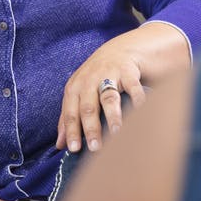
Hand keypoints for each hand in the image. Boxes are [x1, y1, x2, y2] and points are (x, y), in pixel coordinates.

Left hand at [57, 34, 150, 153]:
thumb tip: (59, 145)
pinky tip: (141, 113)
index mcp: (74, 89)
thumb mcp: (77, 94)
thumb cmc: (94, 79)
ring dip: (113, 116)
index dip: (71, 131)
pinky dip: (137, 99)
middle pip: (88, 107)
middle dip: (91, 128)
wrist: (118, 51)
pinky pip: (133, 87)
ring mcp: (109, 75)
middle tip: (95, 148)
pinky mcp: (128, 72)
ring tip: (116, 134)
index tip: (73, 149)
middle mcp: (89, 81)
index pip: (70, 112)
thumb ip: (68, 118)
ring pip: (109, 98)